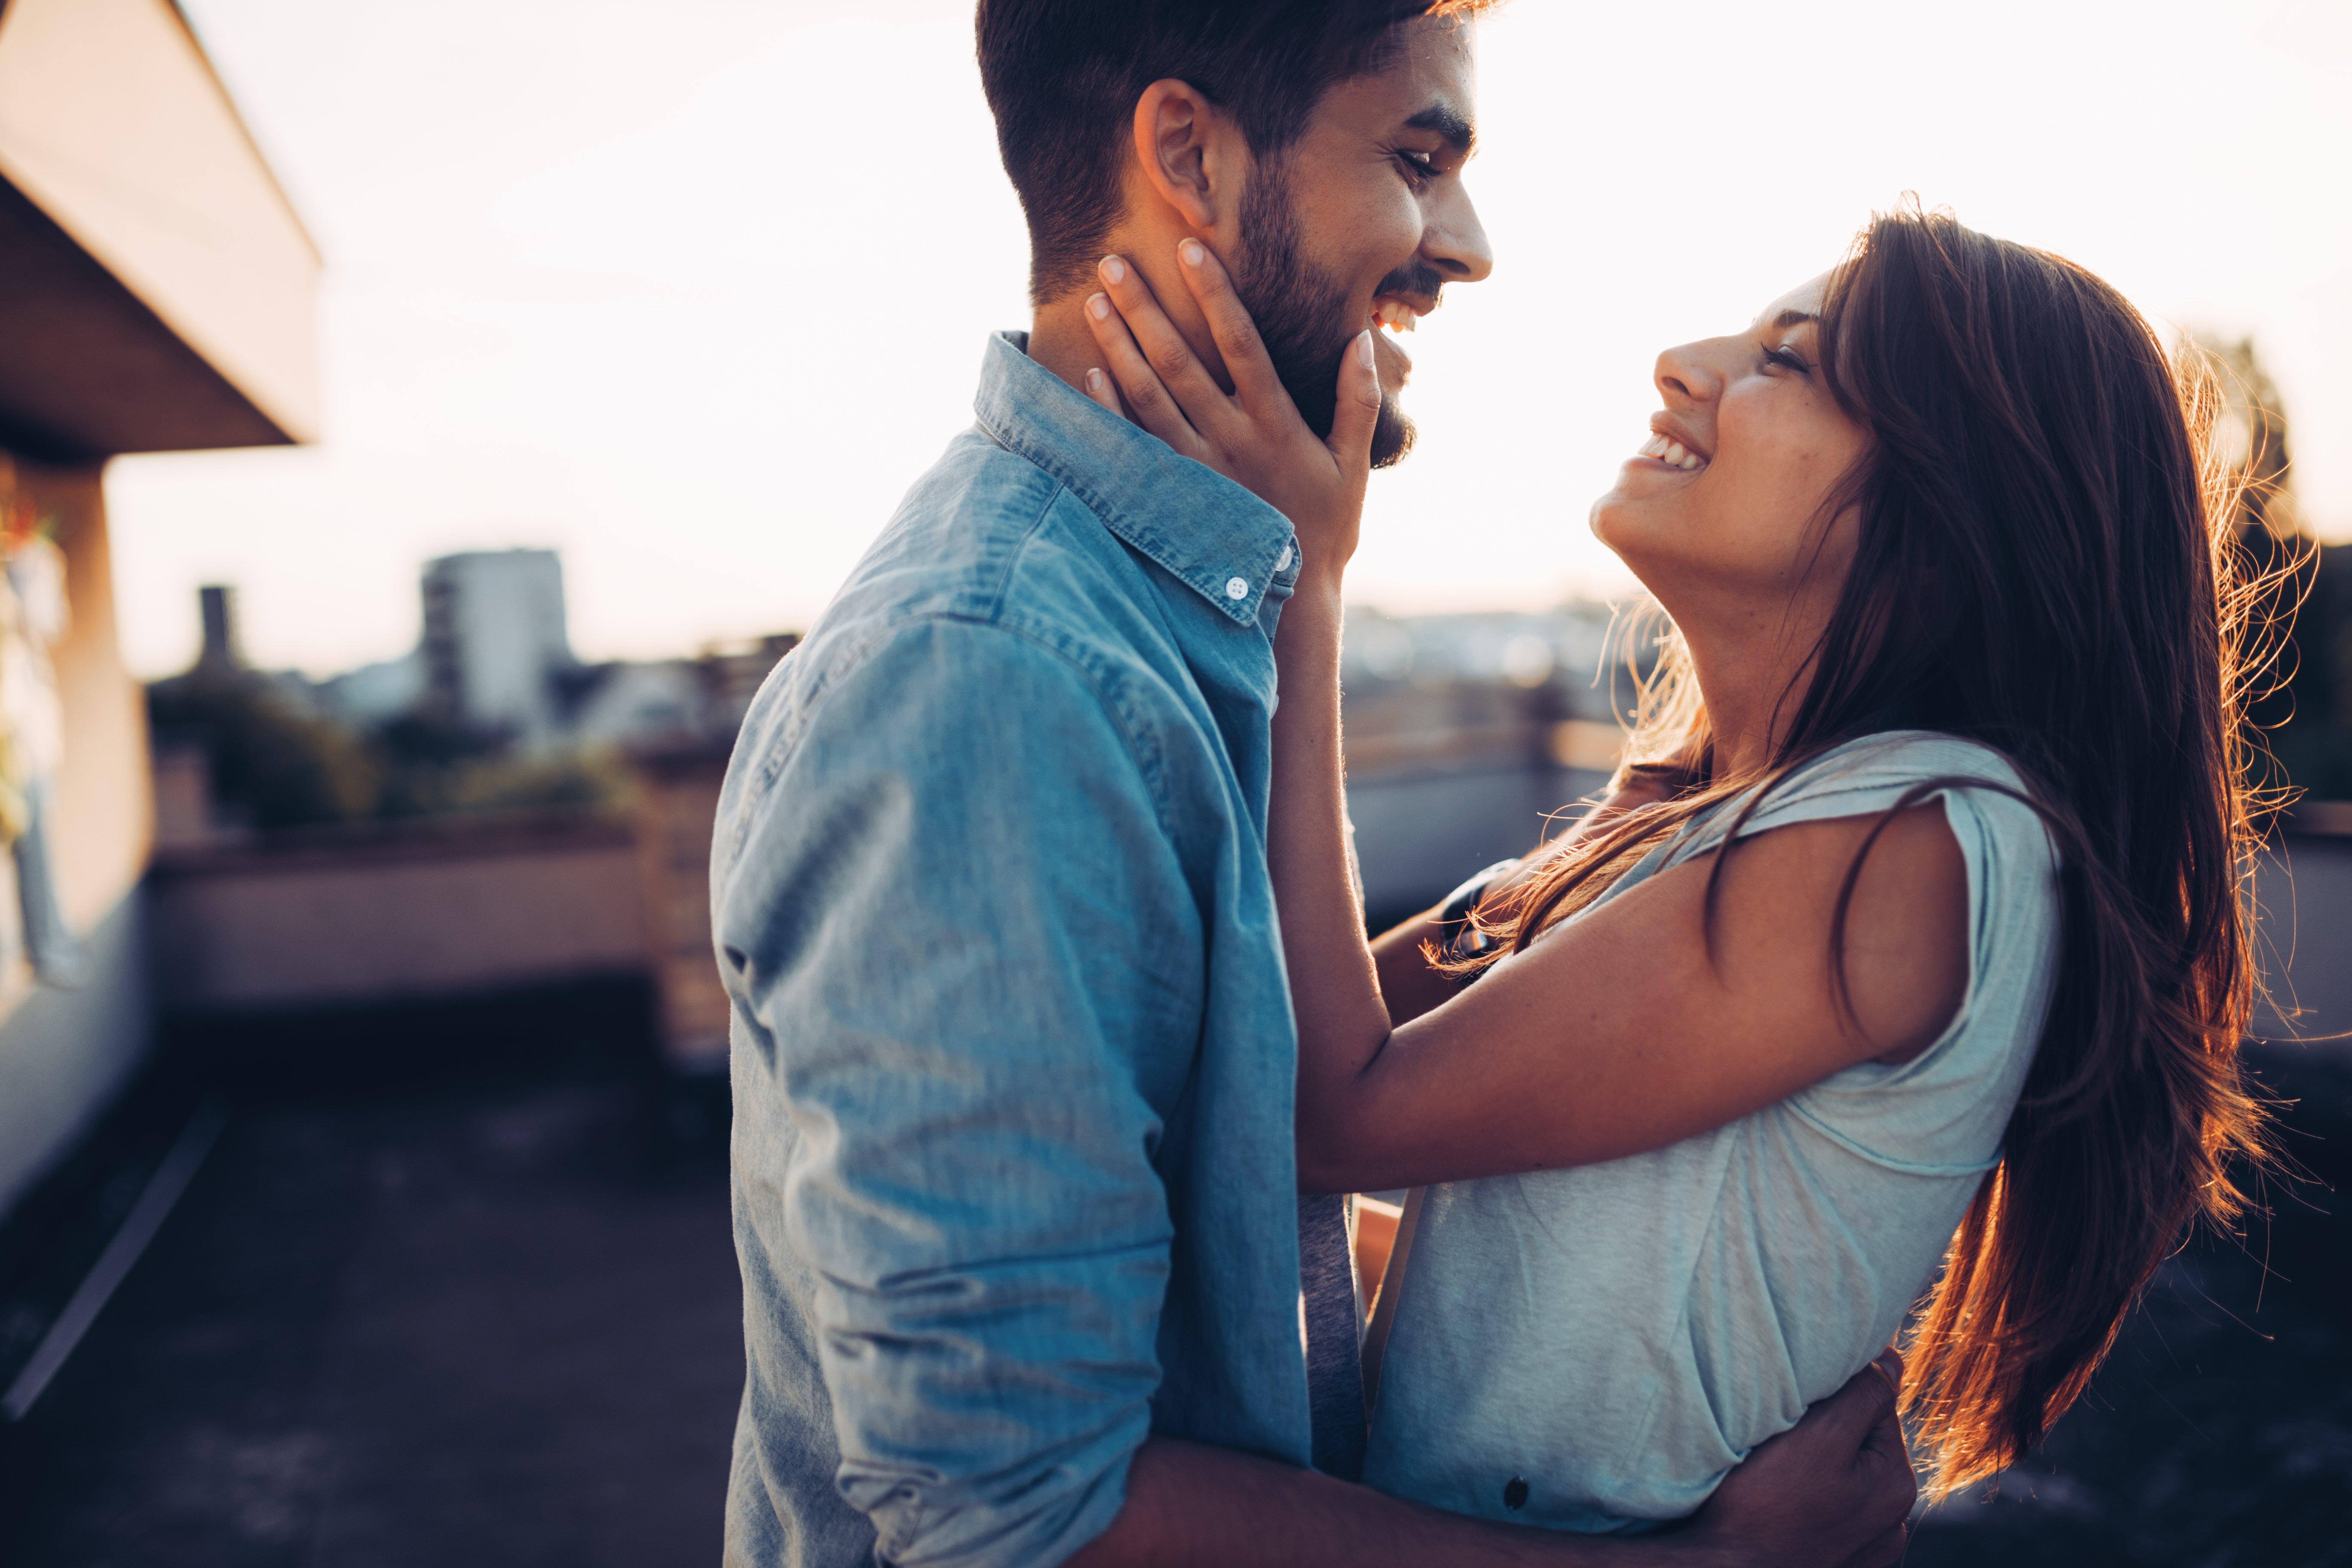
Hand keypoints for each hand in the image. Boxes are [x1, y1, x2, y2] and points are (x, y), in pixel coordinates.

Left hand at [1081, 241, 1378, 585]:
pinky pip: (1135, 445)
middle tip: (1114, 262)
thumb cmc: (1327, 525)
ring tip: (1095, 302)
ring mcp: (1197, 470)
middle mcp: (1232, 441)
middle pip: (1181, 363)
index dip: (1216, 295)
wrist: (1292, 599)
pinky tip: (1091, 372)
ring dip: (1120, 348)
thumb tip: (1361, 340)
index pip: (1243, 344)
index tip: (1191, 249)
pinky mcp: (1174, 496)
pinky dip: (1111, 409)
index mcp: (1277, 425)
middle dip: (1146, 308)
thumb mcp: (1354, 464)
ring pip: (1150, 398)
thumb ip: (1358, 401)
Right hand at [1686, 1351, 1916, 1567]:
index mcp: (1896, 1484)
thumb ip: (1863, 1394)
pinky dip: (1805, 1496)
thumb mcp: (1820, 1436)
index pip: (1874, 1405)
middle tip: (1779, 1439)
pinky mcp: (1832, 1558)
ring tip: (1773, 1471)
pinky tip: (1778, 1501)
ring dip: (1811, 1461)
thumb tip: (1891, 1359)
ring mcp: (1863, 1546)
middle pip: (1857, 1440)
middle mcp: (1890, 1519)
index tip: (1796, 1408)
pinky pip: (1824, 1507)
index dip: (1833, 1394)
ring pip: (1839, 1474)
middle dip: (1822, 1428)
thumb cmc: (1767, 1506)